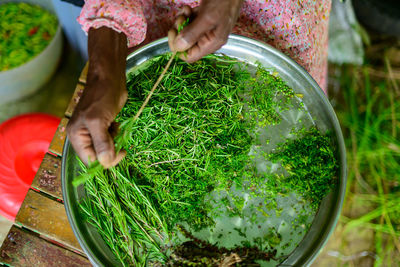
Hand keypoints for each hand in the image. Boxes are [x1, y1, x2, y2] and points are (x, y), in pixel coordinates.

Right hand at [67, 27, 127, 167]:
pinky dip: (116, 135)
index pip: (90, 161)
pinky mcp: (103, 126)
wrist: (109, 78)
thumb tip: (105, 163)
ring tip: (114, 128)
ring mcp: (93, 131)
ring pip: (106, 148)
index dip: (105, 161)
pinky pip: (110, 139)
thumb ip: (102, 143)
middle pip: (98, 156)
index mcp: (77, 137)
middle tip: (118, 139)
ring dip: (114, 142)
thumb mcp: (99, 121)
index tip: (119, 153)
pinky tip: (116, 124)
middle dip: (110, 150)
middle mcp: (83, 136)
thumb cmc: (102, 97)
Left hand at [168, 0, 242, 62]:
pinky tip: (189, 8)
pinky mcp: (204, 21)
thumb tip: (178, 47)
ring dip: (182, 21)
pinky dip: (186, 16)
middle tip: (181, 18)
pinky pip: (190, 24)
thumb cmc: (225, 1)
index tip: (174, 32)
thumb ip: (192, 34)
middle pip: (186, 45)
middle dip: (179, 31)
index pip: (189, 56)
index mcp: (211, 44)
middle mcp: (208, 40)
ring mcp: (206, 30)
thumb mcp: (207, 18)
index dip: (178, 47)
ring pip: (186, 33)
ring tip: (187, 11)